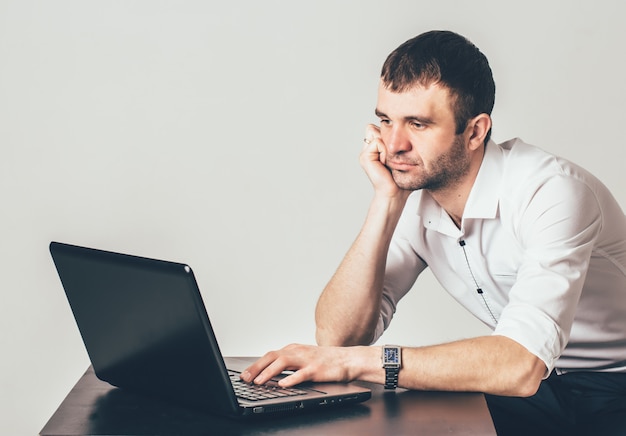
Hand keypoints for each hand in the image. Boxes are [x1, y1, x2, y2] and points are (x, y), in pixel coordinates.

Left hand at [240, 344, 362, 387]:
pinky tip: (283, 384)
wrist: (348, 359)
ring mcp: (307, 359)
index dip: (255, 365)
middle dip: (256, 367)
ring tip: (259, 381)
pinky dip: (291, 379)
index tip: (244, 374)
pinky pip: (302, 374)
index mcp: (293, 349)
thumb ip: (289, 365)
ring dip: (269, 372)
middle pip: (272, 356)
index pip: (270, 355)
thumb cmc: (326, 361)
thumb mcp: (304, 359)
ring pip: (284, 362)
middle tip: (245, 378)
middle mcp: (298, 351)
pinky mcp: (317, 369)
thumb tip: (270, 375)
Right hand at [360, 124, 404, 198]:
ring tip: (389, 160)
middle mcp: (368, 149)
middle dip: (387, 138)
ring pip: (377, 133)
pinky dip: (385, 151)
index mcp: (376, 148)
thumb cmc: (401, 178)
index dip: (389, 135)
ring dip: (387, 145)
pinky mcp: (365, 157)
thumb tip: (400, 128)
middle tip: (391, 156)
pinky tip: (385, 163)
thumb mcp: (402, 156)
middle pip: (376, 127)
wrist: (395, 193)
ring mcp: (365, 153)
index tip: (395, 152)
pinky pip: (377, 142)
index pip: (379, 127)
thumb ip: (398, 142)